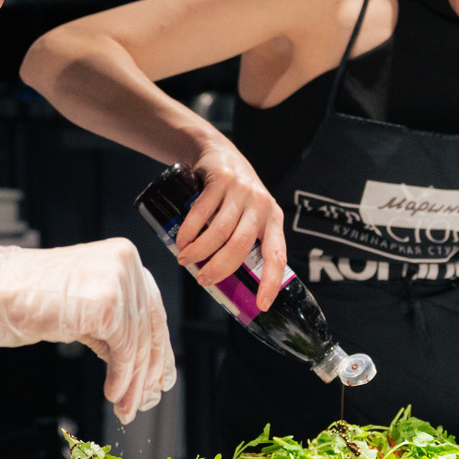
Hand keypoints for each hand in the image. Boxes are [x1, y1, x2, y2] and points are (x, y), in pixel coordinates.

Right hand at [0, 238, 176, 422]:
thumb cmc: (24, 297)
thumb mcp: (81, 306)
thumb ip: (112, 325)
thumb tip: (139, 364)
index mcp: (122, 256)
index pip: (151, 307)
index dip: (157, 347)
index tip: (161, 375)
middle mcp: (125, 262)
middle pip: (149, 326)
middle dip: (148, 370)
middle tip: (145, 399)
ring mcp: (118, 280)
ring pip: (138, 343)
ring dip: (133, 382)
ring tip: (125, 406)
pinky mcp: (107, 304)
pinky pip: (124, 350)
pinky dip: (121, 377)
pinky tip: (113, 393)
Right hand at [173, 144, 286, 309]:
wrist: (220, 153)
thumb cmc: (235, 196)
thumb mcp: (250, 216)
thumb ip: (244, 242)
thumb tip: (224, 281)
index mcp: (274, 220)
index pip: (277, 255)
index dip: (270, 282)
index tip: (261, 304)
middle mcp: (262, 205)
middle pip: (241, 245)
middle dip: (219, 267)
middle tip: (202, 279)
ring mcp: (242, 191)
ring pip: (220, 230)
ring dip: (200, 251)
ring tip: (185, 260)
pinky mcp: (222, 179)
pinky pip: (203, 211)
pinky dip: (189, 230)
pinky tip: (181, 240)